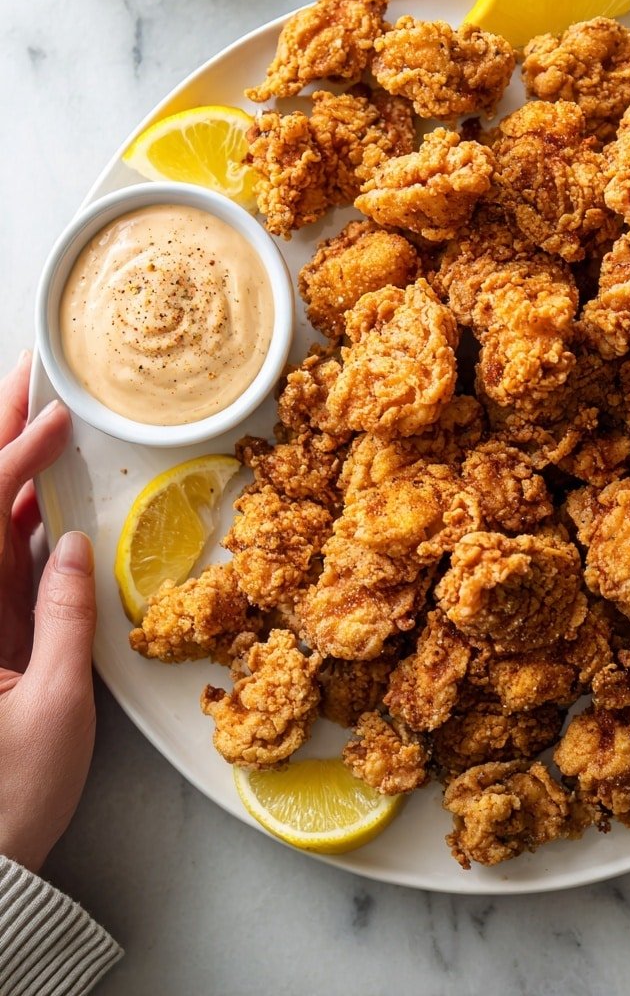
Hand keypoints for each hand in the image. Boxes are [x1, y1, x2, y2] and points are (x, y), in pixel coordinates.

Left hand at [0, 351, 95, 873]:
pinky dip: (22, 512)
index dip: (12, 460)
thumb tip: (76, 547)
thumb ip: (64, 623)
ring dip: (8, 462)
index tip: (52, 418)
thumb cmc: (8, 798)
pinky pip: (5, 557)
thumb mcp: (50, 711)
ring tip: (36, 410)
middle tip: (26, 377)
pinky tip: (42, 484)